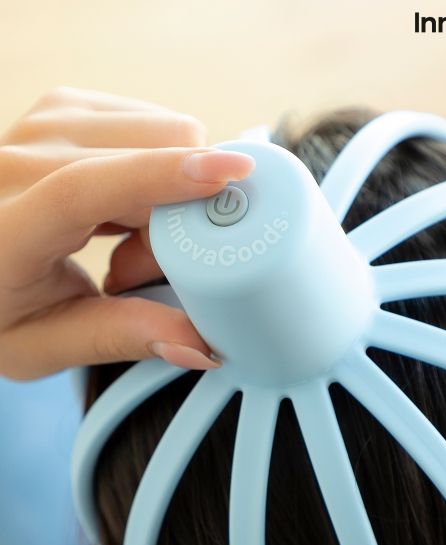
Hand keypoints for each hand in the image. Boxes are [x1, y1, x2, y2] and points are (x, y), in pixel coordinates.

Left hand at [0, 87, 254, 379]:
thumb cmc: (0, 305)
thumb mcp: (47, 344)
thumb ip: (122, 337)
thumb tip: (200, 344)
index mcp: (6, 231)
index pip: (83, 189)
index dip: (161, 177)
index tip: (230, 175)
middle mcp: (16, 160)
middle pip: (145, 158)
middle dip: (178, 214)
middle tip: (144, 265)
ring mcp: (42, 123)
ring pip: (163, 133)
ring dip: (174, 188)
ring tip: (132, 235)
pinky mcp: (67, 107)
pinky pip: (156, 123)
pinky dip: (164, 165)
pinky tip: (130, 202)